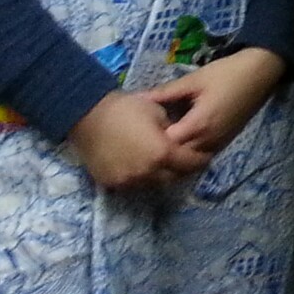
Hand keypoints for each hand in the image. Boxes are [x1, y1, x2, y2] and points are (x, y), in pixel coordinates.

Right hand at [68, 89, 203, 191]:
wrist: (87, 115)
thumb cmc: (126, 108)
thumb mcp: (158, 112)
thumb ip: (173, 130)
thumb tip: (179, 139)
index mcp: (162, 153)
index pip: (190, 164)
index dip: (201, 160)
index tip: (206, 155)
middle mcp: (146, 173)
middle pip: (173, 178)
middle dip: (183, 169)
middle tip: (186, 160)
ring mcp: (127, 181)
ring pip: (153, 184)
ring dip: (162, 175)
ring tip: (163, 163)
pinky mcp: (112, 184)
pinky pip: (133, 185)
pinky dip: (142, 178)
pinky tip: (143, 166)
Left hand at [141, 47, 286, 166]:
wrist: (261, 71)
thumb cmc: (226, 73)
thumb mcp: (194, 80)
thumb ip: (165, 93)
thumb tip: (138, 98)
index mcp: (199, 124)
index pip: (167, 146)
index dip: (152, 141)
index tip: (141, 131)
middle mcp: (209, 140)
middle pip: (178, 158)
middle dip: (162, 151)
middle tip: (148, 139)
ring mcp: (219, 143)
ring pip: (191, 161)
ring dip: (177, 155)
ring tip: (163, 141)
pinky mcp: (226, 141)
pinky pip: (203, 155)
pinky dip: (190, 153)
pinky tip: (182, 140)